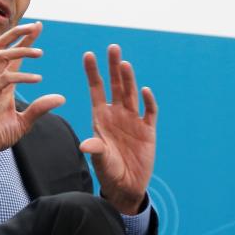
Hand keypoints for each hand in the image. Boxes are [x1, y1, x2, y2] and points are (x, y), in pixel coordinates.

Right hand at [0, 22, 64, 159]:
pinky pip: (4, 79)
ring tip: (41, 53)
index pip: (13, 55)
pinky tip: (37, 79)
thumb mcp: (23, 122)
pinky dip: (22, 76)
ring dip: (21, 50)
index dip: (25, 40)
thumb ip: (39, 109)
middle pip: (1, 46)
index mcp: (3, 83)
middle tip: (36, 26)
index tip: (38, 26)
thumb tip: (60, 98)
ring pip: (1, 56)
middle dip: (17, 33)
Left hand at [80, 45, 157, 214]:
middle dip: (113, 67)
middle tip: (113, 48)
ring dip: (129, 79)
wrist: (127, 186)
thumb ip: (96, 149)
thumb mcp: (100, 160)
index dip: (92, 72)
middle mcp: (117, 114)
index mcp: (101, 117)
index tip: (88, 54)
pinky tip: (145, 90)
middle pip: (115, 85)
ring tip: (124, 64)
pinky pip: (149, 112)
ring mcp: (133, 120)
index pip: (96, 89)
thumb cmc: (109, 171)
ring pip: (131, 94)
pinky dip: (148, 101)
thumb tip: (86, 144)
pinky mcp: (148, 130)